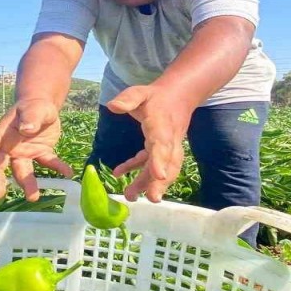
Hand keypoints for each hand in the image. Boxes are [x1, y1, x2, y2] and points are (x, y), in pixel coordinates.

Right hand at [0, 98, 72, 200]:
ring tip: (33, 197)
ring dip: (27, 183)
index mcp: (1, 134)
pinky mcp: (40, 155)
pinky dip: (57, 168)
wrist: (43, 107)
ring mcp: (24, 154)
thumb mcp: (33, 107)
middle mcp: (9, 148)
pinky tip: (67, 173)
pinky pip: (47, 163)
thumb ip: (31, 116)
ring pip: (22, 171)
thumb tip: (27, 128)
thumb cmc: (33, 106)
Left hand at [105, 86, 190, 202]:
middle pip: (168, 164)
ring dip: (149, 184)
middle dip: (161, 182)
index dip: (160, 161)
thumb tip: (113, 106)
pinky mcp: (162, 151)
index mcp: (162, 125)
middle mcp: (168, 140)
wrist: (177, 96)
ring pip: (162, 169)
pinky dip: (138, 172)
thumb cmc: (156, 96)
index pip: (162, 145)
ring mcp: (167, 147)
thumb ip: (128, 99)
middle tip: (152, 199)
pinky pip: (151, 165)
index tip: (158, 176)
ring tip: (131, 196)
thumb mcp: (140, 92)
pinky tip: (118, 174)